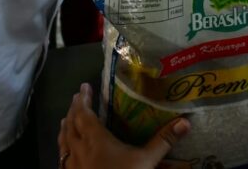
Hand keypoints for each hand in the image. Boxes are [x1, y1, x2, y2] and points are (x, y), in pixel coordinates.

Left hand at [58, 83, 189, 168]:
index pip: (85, 115)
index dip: (83, 99)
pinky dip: (63, 149)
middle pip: (71, 125)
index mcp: (96, 140)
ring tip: (65, 120)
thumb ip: (164, 141)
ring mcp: (73, 166)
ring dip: (65, 128)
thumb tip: (185, 122)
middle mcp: (80, 150)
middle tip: (77, 98)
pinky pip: (62, 159)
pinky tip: (66, 153)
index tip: (84, 86)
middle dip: (73, 110)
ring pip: (63, 142)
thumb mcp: (147, 161)